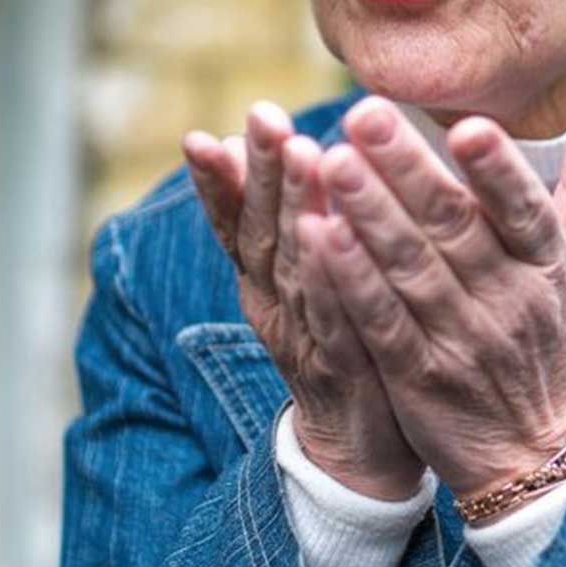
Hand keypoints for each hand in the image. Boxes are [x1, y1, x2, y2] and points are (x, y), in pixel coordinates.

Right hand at [183, 103, 423, 498]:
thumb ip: (283, 220)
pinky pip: (332, 317)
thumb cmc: (340, 346)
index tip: (203, 135)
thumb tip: (253, 147)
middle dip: (261, 172)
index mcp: (263, 284)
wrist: (362, 451)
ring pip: (295, 267)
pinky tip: (330, 237)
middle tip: (263, 115)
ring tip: (303, 152)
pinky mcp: (343, 369)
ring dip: (296, 208)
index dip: (217, 183)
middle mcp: (273, 308)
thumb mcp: (303, 282)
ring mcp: (305, 339)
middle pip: (260, 234)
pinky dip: (328, 276)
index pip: (235, 225)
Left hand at [293, 96, 565, 500]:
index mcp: (548, 268)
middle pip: (454, 228)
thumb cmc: (558, 346)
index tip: (468, 125)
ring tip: (331, 163)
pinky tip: (318, 239)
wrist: (539, 458)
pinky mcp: (417, 376)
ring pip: (411, 269)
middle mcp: (508, 301)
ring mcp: (460, 341)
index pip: (525, 210)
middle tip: (365, 114)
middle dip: (407, 169)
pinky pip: (380, 323)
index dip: (498, 171)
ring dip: (368, 215)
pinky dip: (349, 282)